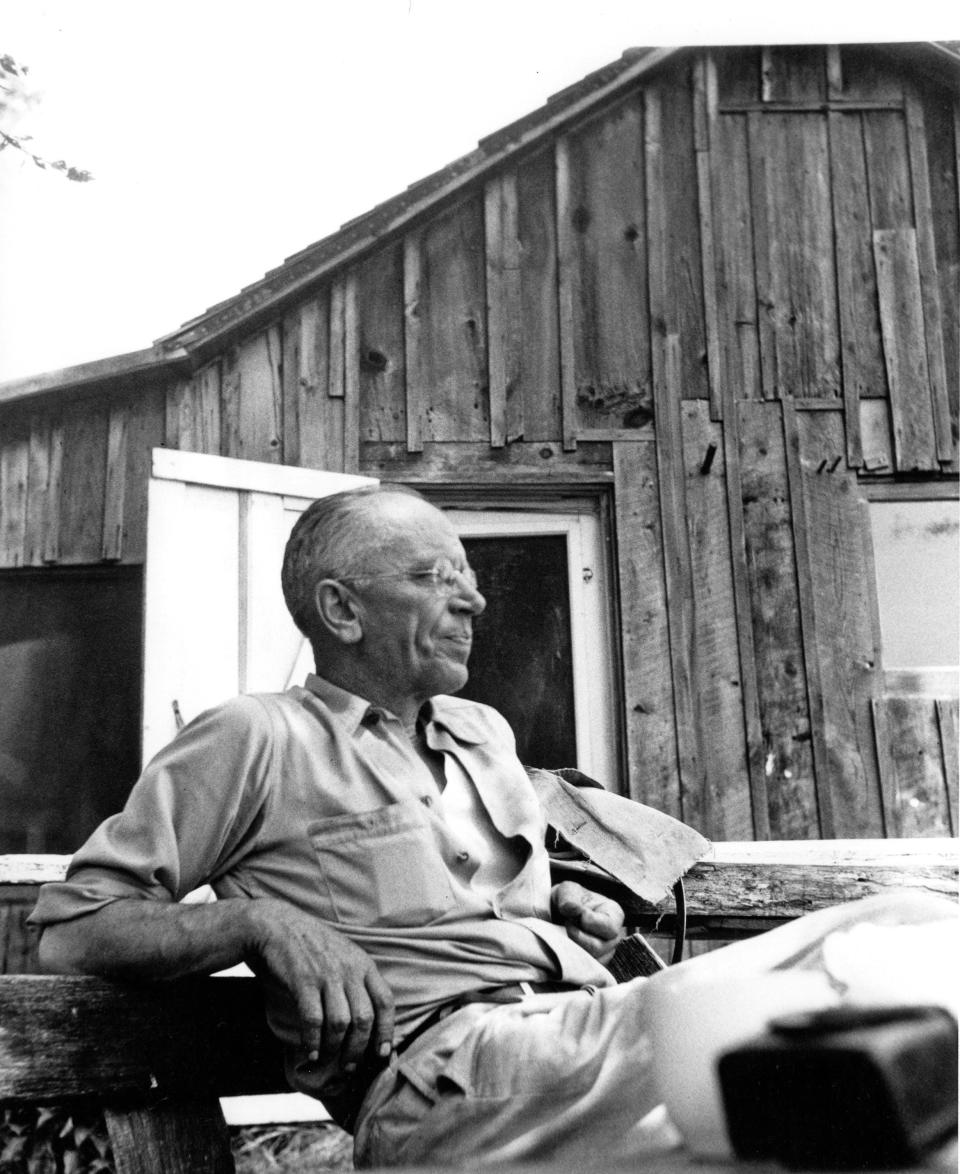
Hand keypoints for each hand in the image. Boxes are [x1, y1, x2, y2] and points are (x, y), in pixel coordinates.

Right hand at [246, 900, 394, 1071]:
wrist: (277, 925)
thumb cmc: (311, 945)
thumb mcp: (344, 954)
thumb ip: (357, 979)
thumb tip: (366, 1018)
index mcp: (363, 964)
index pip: (385, 1001)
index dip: (387, 1030)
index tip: (382, 1053)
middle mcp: (349, 970)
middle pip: (364, 1019)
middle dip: (359, 1049)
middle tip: (350, 1066)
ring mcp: (327, 975)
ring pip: (340, 1023)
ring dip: (335, 1049)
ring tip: (328, 1062)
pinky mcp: (303, 981)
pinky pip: (313, 1020)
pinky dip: (313, 1042)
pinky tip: (310, 1053)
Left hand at [551, 881, 624, 965]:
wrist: (558, 913)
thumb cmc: (569, 899)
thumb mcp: (568, 890)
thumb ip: (570, 898)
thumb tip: (571, 908)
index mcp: (614, 915)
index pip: (609, 926)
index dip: (590, 922)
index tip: (576, 914)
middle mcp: (613, 937)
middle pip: (600, 948)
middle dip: (578, 938)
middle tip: (566, 924)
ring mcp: (604, 954)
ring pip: (590, 961)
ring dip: (573, 949)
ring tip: (564, 934)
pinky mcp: (592, 966)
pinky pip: (583, 970)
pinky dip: (571, 960)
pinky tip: (564, 947)